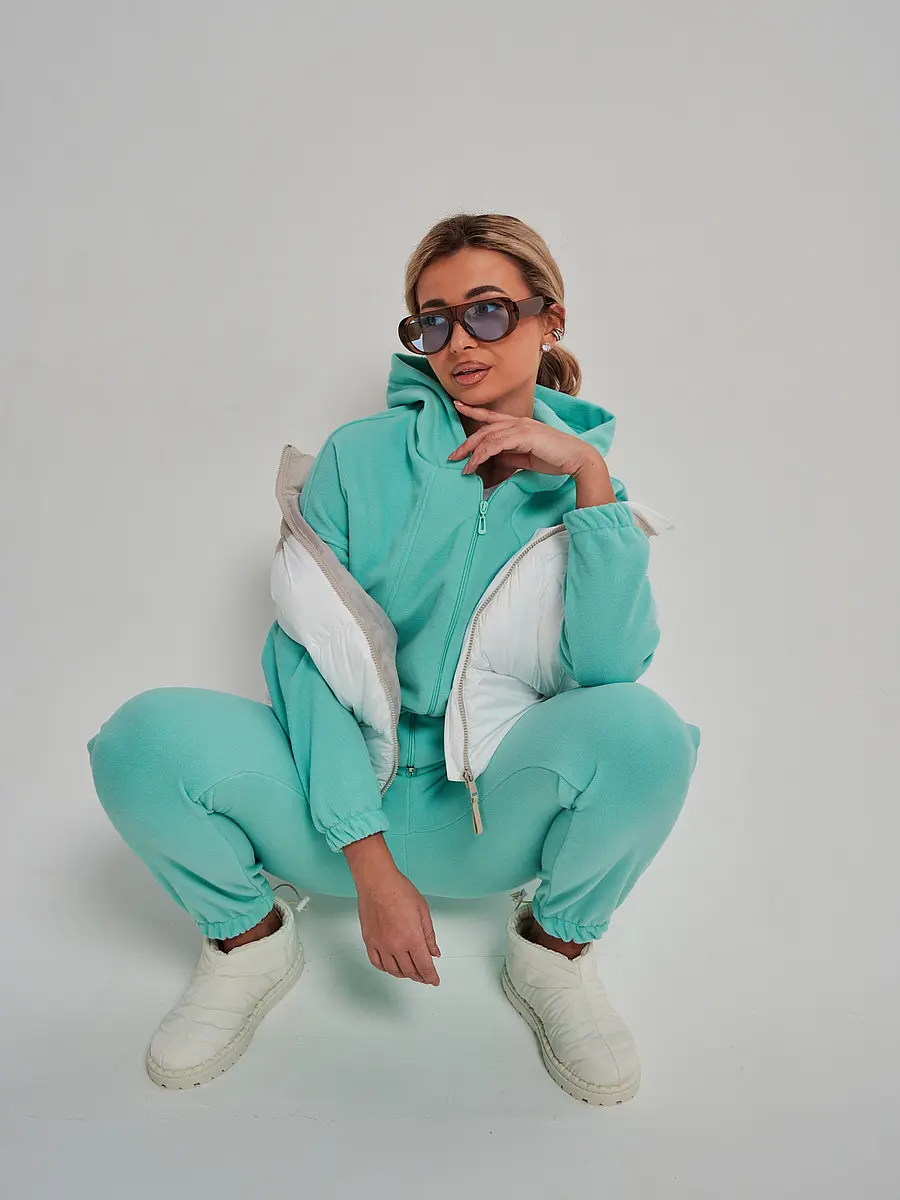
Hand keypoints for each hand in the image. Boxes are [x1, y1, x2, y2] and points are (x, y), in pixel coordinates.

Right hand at [356, 869, 441, 985]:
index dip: (431, 976)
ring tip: (411, 972)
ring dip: (404, 974)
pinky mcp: (369, 941)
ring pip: (394, 970)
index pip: (424, 965)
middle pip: (410, 970)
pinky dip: (386, 969)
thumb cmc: (399, 890)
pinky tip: (391, 967)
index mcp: (413, 938)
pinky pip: (377, 963)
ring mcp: (381, 945)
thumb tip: (434, 952)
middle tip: (425, 977)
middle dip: (420, 976)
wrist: (377, 882)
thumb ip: (429, 935)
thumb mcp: (423, 910)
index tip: (434, 981)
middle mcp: (396, 946)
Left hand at [448, 398, 606, 479]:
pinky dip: (482, 455)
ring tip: (462, 466)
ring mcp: (521, 427)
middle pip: (485, 428)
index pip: (492, 417)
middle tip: (453, 455)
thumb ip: (510, 456)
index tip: (458, 406)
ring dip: (472, 452)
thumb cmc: (555, 458)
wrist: (576, 458)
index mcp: (520, 424)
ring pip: (488, 436)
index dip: (474, 411)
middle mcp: (518, 422)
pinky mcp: (524, 435)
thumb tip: (495, 459)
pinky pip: (496, 444)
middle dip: (467, 442)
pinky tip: (474, 465)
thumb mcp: (527, 458)